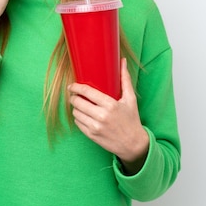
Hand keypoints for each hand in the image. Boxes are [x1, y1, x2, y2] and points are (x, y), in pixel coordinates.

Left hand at [68, 58, 149, 174]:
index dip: (76, 87)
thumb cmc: (132, 119)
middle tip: (75, 95)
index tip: (72, 86)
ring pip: (75, 113)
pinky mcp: (92, 136)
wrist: (133, 144)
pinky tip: (84, 115)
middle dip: (74, 97)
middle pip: (77, 102)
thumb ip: (125, 79)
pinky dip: (79, 118)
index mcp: (110, 105)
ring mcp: (95, 127)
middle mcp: (101, 116)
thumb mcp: (130, 99)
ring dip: (75, 108)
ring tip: (80, 105)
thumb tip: (122, 61)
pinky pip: (78, 123)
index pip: (87, 92)